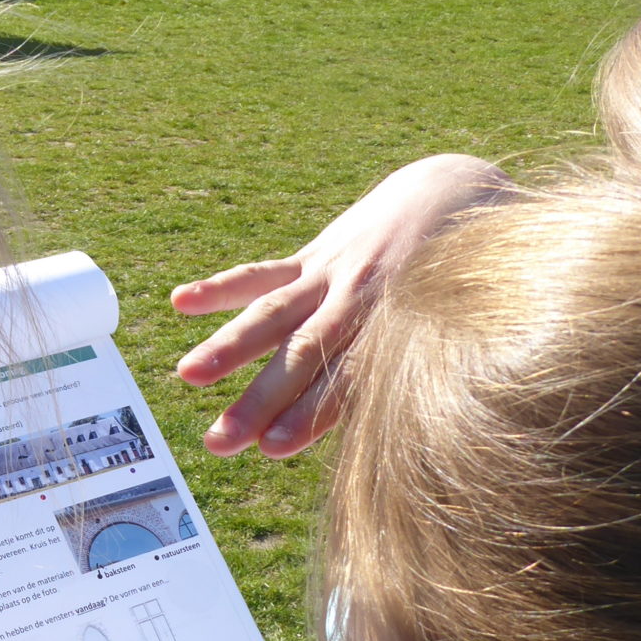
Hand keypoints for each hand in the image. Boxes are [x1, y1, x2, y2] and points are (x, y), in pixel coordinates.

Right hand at [173, 153, 511, 457]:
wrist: (452, 192)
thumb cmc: (460, 283)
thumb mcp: (453, 331)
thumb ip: (414, 376)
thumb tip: (392, 443)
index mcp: (397, 328)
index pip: (346, 379)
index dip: (308, 414)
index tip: (271, 448)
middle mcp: (359, 301)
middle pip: (301, 355)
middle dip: (258, 400)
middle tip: (217, 441)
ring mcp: (332, 276)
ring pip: (275, 314)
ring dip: (229, 346)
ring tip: (188, 374)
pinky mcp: (315, 256)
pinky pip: (265, 272)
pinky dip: (222, 287)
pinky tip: (181, 301)